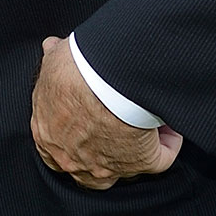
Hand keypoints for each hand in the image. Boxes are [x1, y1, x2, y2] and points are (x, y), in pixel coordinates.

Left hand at [29, 36, 181, 189]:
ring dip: (134, 146)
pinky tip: (168, 123)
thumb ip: (52, 58)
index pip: (56, 152)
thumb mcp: (54, 61)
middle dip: (103, 151)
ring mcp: (110, 167)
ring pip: (125, 167)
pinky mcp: (142, 162)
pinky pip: (161, 159)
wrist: (102, 81)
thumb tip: (52, 46)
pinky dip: (168, 142)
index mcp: (47, 137)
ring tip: (143, 121)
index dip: (72, 137)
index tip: (88, 118)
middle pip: (91, 169)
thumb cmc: (72, 74)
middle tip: (115, 126)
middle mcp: (75, 161)